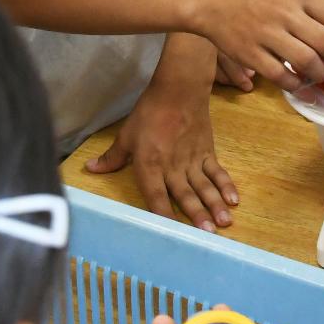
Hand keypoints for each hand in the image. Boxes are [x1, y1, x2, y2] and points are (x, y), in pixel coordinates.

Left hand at [86, 85, 237, 230]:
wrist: (179, 89)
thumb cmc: (149, 112)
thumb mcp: (126, 135)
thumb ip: (112, 157)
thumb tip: (90, 169)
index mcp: (150, 164)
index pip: (156, 195)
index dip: (163, 214)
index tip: (171, 231)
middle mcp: (172, 166)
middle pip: (185, 195)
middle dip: (197, 215)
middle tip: (207, 234)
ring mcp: (192, 160)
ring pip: (204, 187)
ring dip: (214, 205)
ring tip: (223, 223)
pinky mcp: (207, 152)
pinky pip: (217, 172)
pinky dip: (226, 185)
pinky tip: (233, 199)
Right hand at [178, 0, 323, 86]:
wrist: (212, 0)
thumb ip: (314, 10)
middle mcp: (287, 12)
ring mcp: (268, 34)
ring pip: (308, 62)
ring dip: (320, 75)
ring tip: (321, 77)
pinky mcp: (251, 54)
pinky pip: (282, 76)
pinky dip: (296, 85)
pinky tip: (300, 85)